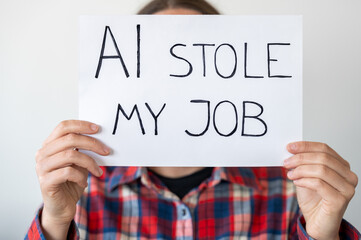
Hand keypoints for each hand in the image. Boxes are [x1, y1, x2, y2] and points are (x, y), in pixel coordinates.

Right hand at [35, 120, 109, 238]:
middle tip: (106, 150)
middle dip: (92, 143)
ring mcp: (42, 168)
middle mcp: (42, 154)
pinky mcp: (45, 182)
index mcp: (49, 145)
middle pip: (69, 139)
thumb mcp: (79, 162)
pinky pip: (68, 172)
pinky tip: (84, 182)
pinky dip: (81, 176)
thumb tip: (100, 137)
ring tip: (98, 171)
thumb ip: (83, 149)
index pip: (63, 126)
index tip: (98, 129)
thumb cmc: (71, 182)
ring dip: (90, 162)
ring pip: (70, 155)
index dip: (81, 125)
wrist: (62, 207)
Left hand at [284, 141, 357, 239]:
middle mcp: (348, 176)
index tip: (289, 147)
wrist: (317, 223)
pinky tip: (296, 182)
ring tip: (290, 174)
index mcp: (342, 166)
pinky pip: (320, 184)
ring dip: (301, 170)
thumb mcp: (305, 176)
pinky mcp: (340, 200)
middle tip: (286, 162)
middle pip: (323, 158)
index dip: (306, 146)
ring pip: (322, 170)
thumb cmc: (313, 200)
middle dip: (301, 158)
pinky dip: (305, 181)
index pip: (324, 149)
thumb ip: (302, 163)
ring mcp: (347, 188)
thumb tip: (291, 150)